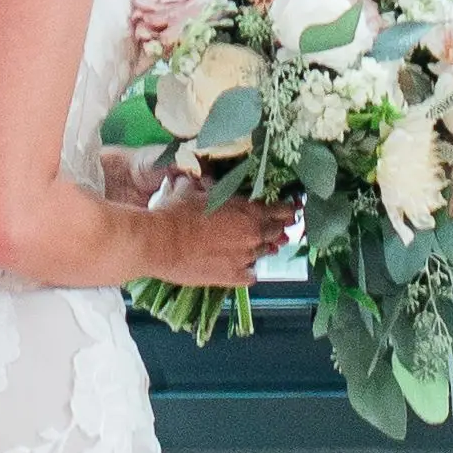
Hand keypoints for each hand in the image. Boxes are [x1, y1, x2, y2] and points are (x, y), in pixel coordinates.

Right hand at [149, 185, 298, 289]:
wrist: (160, 242)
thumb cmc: (175, 211)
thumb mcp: (194, 189)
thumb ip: (208, 184)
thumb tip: (204, 175)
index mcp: (248, 209)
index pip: (282, 209)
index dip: (288, 209)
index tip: (292, 209)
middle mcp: (253, 234)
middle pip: (276, 231)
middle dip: (276, 228)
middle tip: (275, 226)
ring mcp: (245, 258)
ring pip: (265, 253)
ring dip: (261, 247)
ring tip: (252, 245)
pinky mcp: (233, 277)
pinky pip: (251, 275)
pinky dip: (248, 270)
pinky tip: (240, 266)